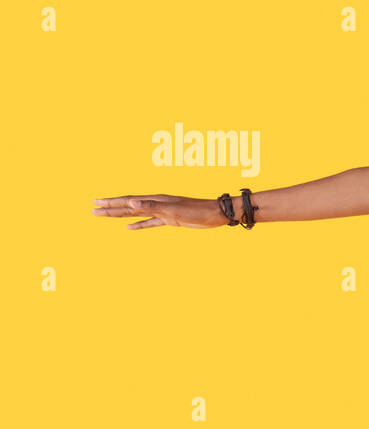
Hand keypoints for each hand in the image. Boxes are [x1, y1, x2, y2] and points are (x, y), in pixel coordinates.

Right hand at [91, 195, 228, 229]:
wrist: (216, 213)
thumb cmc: (197, 211)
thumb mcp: (173, 210)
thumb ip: (152, 207)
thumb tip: (131, 203)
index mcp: (154, 200)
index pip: (127, 201)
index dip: (111, 203)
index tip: (95, 204)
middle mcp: (155, 203)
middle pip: (128, 206)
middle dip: (110, 209)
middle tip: (92, 210)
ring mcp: (162, 212)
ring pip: (135, 214)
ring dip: (120, 215)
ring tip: (105, 216)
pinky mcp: (169, 220)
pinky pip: (149, 222)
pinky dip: (138, 225)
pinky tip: (129, 228)